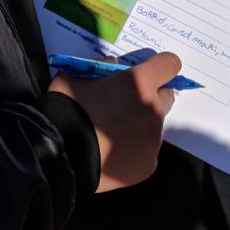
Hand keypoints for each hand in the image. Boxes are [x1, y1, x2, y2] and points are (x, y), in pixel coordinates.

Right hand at [49, 51, 179, 191]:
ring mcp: (153, 140)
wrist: (60, 154)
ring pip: (153, 126)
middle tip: (124, 105)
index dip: (159, 67)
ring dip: (139, 125)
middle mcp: (154, 110)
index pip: (169, 64)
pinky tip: (111, 154)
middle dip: (150, 96)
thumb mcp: (74, 77)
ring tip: (111, 135)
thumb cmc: (67, 110)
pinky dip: (133, 151)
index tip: (148, 72)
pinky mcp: (148, 165)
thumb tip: (112, 66)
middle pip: (166, 96)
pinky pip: (145, 152)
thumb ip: (98, 68)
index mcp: (140, 83)